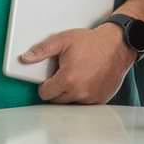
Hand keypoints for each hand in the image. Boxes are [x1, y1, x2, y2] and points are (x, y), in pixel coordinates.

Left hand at [20, 23, 135, 103]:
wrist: (118, 45)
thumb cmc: (92, 42)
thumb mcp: (63, 40)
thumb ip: (42, 50)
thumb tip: (26, 58)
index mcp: (67, 79)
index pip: (45, 93)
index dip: (45, 84)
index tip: (51, 78)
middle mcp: (79, 92)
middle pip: (57, 100)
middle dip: (57, 89)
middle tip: (64, 74)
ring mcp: (91, 98)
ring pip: (71, 102)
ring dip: (70, 93)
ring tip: (76, 76)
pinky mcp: (101, 99)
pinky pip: (85, 103)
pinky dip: (83, 95)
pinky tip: (87, 81)